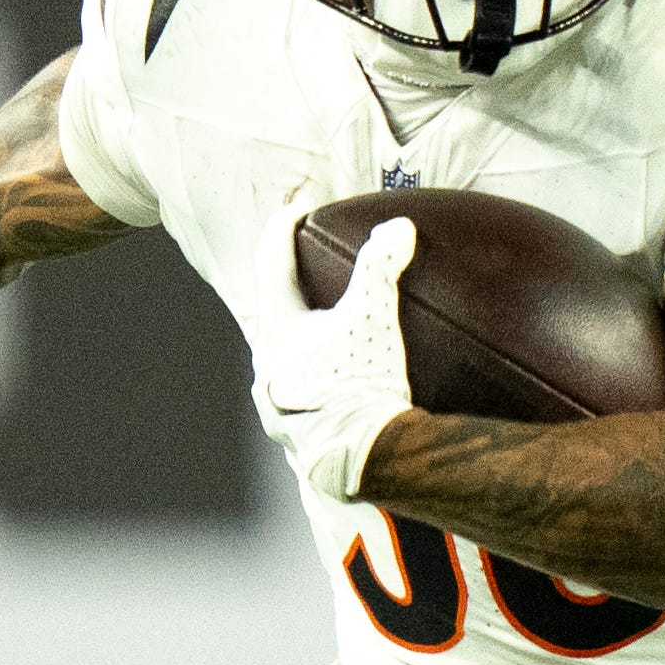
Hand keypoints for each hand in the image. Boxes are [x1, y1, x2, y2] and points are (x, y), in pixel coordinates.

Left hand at [254, 213, 417, 501]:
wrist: (366, 458)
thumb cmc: (362, 383)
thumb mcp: (375, 316)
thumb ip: (382, 267)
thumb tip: (397, 227)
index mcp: (277, 329)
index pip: (273, 260)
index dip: (286, 227)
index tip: (300, 207)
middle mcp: (266, 365)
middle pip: (273, 312)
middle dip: (291, 289)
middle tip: (311, 270)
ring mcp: (276, 403)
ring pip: (281, 357)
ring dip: (298, 339)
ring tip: (323, 332)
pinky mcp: (294, 434)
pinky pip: (297, 393)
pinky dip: (311, 378)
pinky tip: (330, 386)